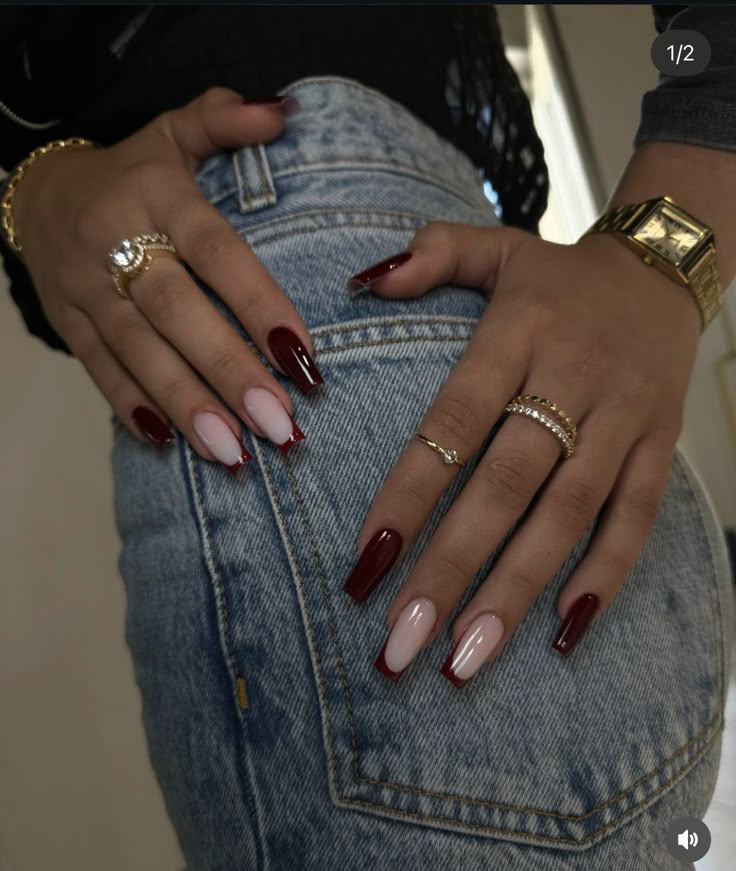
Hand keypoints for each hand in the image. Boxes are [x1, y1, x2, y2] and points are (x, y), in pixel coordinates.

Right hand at [12, 88, 320, 468]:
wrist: (36, 191)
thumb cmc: (130, 173)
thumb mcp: (171, 134)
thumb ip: (223, 122)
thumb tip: (283, 111)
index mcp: (156, 195)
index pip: (215, 252)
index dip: (258, 303)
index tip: (303, 355)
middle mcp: (117, 243)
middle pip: (176, 312)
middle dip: (229, 372)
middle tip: (280, 424)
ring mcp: (86, 288)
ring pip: (137, 352)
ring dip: (186, 404)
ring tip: (233, 453)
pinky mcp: (66, 323)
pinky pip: (98, 369)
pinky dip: (133, 408)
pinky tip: (172, 444)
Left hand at [343, 221, 701, 682]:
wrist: (663, 270)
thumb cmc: (559, 275)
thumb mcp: (495, 247)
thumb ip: (431, 254)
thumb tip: (361, 281)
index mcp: (518, 332)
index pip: (454, 421)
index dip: (410, 493)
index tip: (366, 563)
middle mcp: (571, 378)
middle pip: (506, 485)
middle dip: (451, 568)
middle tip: (401, 642)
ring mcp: (623, 417)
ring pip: (569, 514)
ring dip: (516, 590)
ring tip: (464, 659)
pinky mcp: (660, 444)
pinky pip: (638, 515)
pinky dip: (606, 574)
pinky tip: (563, 632)